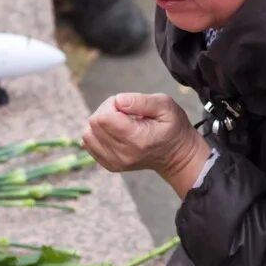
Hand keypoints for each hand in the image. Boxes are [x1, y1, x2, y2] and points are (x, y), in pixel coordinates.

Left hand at [82, 93, 210, 194]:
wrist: (176, 155)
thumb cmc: (172, 127)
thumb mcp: (166, 106)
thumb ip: (142, 101)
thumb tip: (118, 100)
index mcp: (137, 140)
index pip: (104, 117)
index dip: (112, 104)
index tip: (128, 106)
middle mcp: (123, 155)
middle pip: (94, 124)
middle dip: (106, 111)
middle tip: (126, 113)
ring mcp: (115, 162)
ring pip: (88, 134)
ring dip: (101, 123)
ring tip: (120, 122)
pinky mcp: (110, 165)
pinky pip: (89, 144)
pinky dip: (98, 134)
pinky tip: (115, 132)